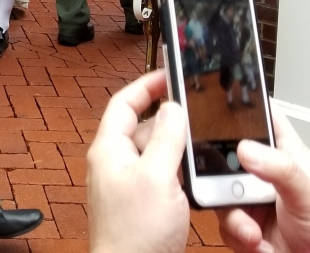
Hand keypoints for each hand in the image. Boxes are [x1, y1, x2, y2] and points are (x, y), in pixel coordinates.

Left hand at [87, 70, 189, 252]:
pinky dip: (180, 176)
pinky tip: (196, 183)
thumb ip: (165, 138)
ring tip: (200, 154)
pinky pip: (163, 178)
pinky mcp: (143, 204)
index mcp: (109, 149)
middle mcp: (115, 163)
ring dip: (179, 152)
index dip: (146, 86)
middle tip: (197, 119)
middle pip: (145, 127)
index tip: (169, 74)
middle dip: (171, 123)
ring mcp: (129, 184)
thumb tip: (172, 108)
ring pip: (158, 154)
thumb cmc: (133, 234)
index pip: (123, 102)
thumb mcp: (157, 177)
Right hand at [218, 106, 309, 252]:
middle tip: (231, 188)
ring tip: (250, 230)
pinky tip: (257, 241)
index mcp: (284, 154)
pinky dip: (237, 234)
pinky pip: (224, 222)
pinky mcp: (245, 224)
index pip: (261, 118)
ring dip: (233, 214)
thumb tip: (245, 148)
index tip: (216, 103)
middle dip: (222, 174)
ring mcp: (251, 199)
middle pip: (226, 156)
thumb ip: (281, 169)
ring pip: (220, 191)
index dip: (241, 107)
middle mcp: (263, 173)